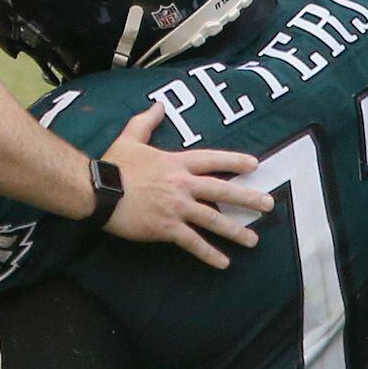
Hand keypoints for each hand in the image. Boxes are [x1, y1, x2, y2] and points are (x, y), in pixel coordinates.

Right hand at [97, 104, 268, 269]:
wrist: (98, 189)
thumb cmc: (114, 164)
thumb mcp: (131, 137)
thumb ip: (146, 121)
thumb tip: (158, 105)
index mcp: (176, 163)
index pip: (212, 160)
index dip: (234, 161)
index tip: (254, 165)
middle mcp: (182, 184)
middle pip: (222, 191)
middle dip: (247, 198)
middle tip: (269, 205)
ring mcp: (177, 207)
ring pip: (213, 220)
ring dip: (235, 231)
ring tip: (253, 240)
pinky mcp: (167, 227)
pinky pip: (193, 242)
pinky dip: (209, 254)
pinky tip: (224, 263)